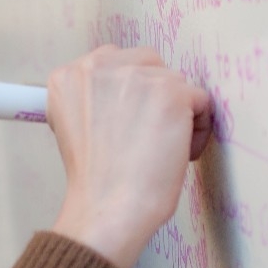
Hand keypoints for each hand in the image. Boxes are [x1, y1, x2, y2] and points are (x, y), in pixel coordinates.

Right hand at [47, 45, 211, 267]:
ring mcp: (135, 75)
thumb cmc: (95, 178)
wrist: (109, 206)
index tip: (126, 121)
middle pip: (145, 61)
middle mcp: (97, 67)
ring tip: (161, 147)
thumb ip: (90, 97)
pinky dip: (197, 129)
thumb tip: (122, 93)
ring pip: (174, 81)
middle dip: (153, 94)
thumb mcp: (71, 125)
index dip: (125, 94)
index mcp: (67, 76)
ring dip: (176, 111)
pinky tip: (179, 153)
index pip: (111, 62)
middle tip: (145, 133)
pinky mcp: (172, 91)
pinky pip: (200, 100)